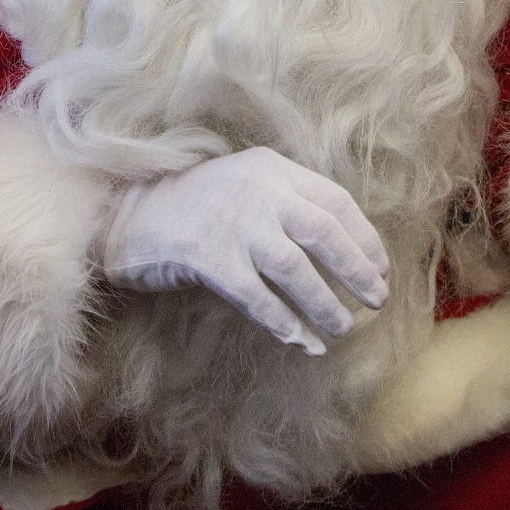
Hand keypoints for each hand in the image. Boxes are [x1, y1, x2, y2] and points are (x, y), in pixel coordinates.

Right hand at [100, 146, 389, 355]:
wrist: (128, 214)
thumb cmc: (198, 206)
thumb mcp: (248, 186)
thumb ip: (290, 205)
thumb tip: (347, 252)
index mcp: (273, 168)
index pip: (335, 201)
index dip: (364, 238)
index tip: (381, 269)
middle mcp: (258, 190)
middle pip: (323, 231)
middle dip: (357, 269)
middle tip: (378, 300)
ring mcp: (232, 222)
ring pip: (294, 268)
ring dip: (324, 303)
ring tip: (343, 328)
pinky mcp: (207, 256)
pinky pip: (256, 296)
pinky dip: (283, 322)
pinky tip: (302, 341)